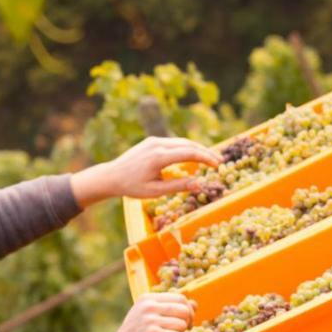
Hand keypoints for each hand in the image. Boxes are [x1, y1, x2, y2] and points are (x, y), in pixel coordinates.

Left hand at [71, 137, 220, 205]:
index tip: (218, 165)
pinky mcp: (152, 141)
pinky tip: (194, 155)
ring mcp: (154, 141)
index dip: (206, 158)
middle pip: (189, 144)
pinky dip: (186, 147)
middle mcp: (157, 144)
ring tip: (210, 158)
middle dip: (206, 152)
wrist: (111, 176)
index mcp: (158, 157)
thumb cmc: (132, 187)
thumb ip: (178, 186)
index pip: (189, 153)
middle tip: (220, 160)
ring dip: (197, 148)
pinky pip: (174, 142)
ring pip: (182, 141)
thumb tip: (200, 185)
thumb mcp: (156, 191)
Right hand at [82, 293, 195, 331]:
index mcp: (147, 298)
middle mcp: (148, 306)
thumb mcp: (148, 318)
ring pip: (183, 324)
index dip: (186, 311)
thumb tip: (195, 304)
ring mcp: (150, 319)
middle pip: (184, 309)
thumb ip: (170, 309)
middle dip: (186, 323)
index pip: (180, 298)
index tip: (181, 322)